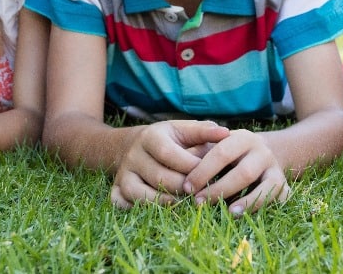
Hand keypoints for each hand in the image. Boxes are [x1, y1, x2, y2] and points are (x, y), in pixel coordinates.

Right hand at [111, 120, 228, 208]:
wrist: (134, 145)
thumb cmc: (168, 139)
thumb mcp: (183, 130)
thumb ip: (204, 132)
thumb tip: (226, 133)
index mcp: (151, 137)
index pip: (170, 154)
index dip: (192, 167)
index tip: (210, 175)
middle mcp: (134, 155)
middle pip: (158, 177)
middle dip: (182, 188)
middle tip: (200, 194)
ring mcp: (123, 173)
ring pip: (138, 193)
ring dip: (162, 202)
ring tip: (182, 205)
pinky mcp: (116, 187)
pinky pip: (119, 202)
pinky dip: (133, 209)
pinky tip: (153, 212)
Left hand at [183, 129, 291, 215]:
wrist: (266, 152)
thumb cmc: (230, 152)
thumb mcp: (217, 145)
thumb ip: (200, 153)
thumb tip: (178, 172)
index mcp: (242, 138)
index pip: (221, 152)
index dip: (202, 171)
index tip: (186, 187)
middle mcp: (262, 151)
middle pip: (243, 172)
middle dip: (219, 189)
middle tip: (198, 203)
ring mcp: (275, 168)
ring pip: (264, 187)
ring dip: (245, 202)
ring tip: (227, 213)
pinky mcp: (284, 185)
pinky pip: (277, 198)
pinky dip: (262, 207)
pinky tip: (245, 214)